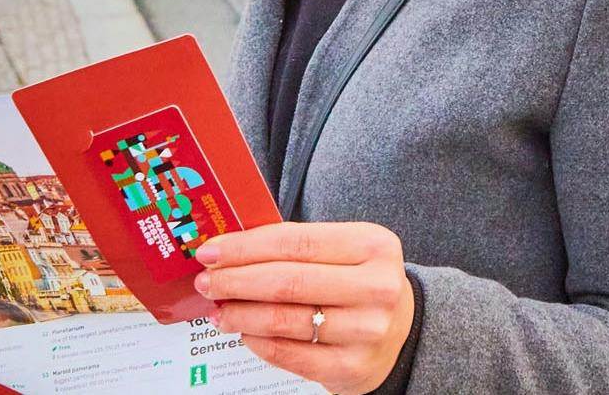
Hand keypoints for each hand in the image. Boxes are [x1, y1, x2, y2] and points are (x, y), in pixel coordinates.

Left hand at [194, 221, 415, 394]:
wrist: (402, 330)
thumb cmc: (360, 282)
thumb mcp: (348, 251)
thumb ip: (299, 247)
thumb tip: (229, 252)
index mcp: (374, 246)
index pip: (296, 241)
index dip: (246, 247)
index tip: (212, 251)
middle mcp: (376, 287)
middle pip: (287, 282)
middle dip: (235, 280)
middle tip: (206, 282)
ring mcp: (365, 330)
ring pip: (283, 320)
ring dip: (240, 314)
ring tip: (218, 310)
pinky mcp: (351, 366)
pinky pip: (288, 354)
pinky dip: (257, 341)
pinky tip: (243, 332)